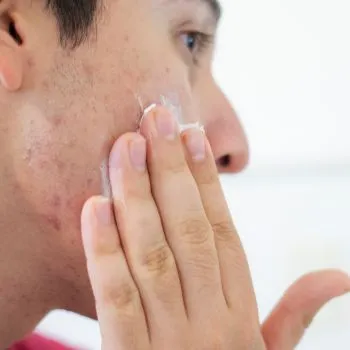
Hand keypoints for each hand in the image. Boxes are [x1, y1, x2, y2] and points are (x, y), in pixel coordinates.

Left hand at [81, 106, 349, 349]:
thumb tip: (341, 276)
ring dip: (138, 196)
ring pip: (153, 253)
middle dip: (171, 170)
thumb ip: (295, 314)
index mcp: (239, 310)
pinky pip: (116, 299)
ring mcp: (170, 339)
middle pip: (188, 229)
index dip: (207, 180)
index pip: (223, 229)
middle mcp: (208, 317)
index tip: (192, 135)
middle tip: (155, 117)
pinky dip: (105, 252)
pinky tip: (94, 206)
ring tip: (127, 144)